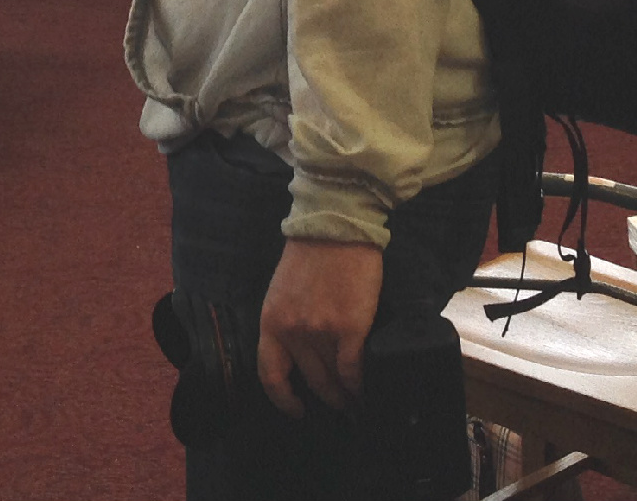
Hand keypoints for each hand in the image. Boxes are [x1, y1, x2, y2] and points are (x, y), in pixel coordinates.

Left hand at [256, 239, 382, 417]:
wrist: (335, 226)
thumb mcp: (283, 291)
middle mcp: (292, 331)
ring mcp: (321, 331)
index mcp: (270, 321)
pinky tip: (366, 389)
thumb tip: (305, 353)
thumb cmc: (310, 254)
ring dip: (346, 396)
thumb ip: (289, 321)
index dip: (283, 400)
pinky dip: (361, 386)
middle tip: (341, 406)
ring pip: (334, 380)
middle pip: (311, 380)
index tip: (297, 409)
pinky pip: (354, 371)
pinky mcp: (350, 328)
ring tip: (356, 402)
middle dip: (327, 399)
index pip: (270, 374)